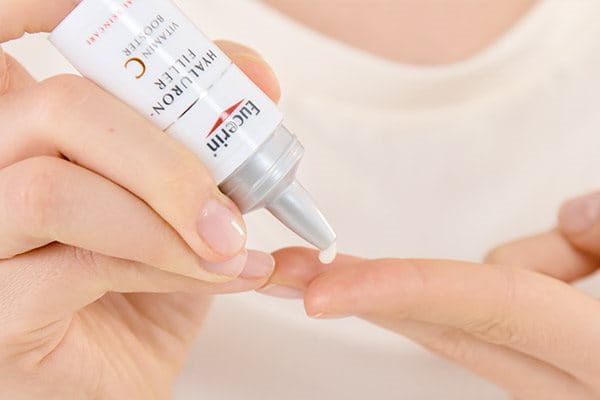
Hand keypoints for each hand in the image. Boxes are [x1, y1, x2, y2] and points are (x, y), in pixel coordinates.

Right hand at [0, 2, 279, 397]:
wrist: (121, 376)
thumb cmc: (143, 286)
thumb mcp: (182, 201)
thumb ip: (207, 134)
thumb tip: (257, 77)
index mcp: (22, 133)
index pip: (3, 34)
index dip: (39, 5)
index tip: (112, 16)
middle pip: (57, 108)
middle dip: (165, 152)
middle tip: (231, 201)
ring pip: (54, 188)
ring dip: (167, 214)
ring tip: (230, 248)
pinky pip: (78, 264)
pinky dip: (164, 264)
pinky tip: (214, 277)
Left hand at [264, 193, 599, 399]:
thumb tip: (571, 215)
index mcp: (597, 356)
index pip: (483, 306)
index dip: (399, 290)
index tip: (320, 291)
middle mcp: (561, 380)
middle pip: (438, 321)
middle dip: (364, 290)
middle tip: (291, 269)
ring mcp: (546, 381)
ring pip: (483, 304)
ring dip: (528, 265)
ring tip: (598, 258)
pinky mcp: (540, 369)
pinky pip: (502, 308)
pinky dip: (525, 283)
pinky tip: (576, 268)